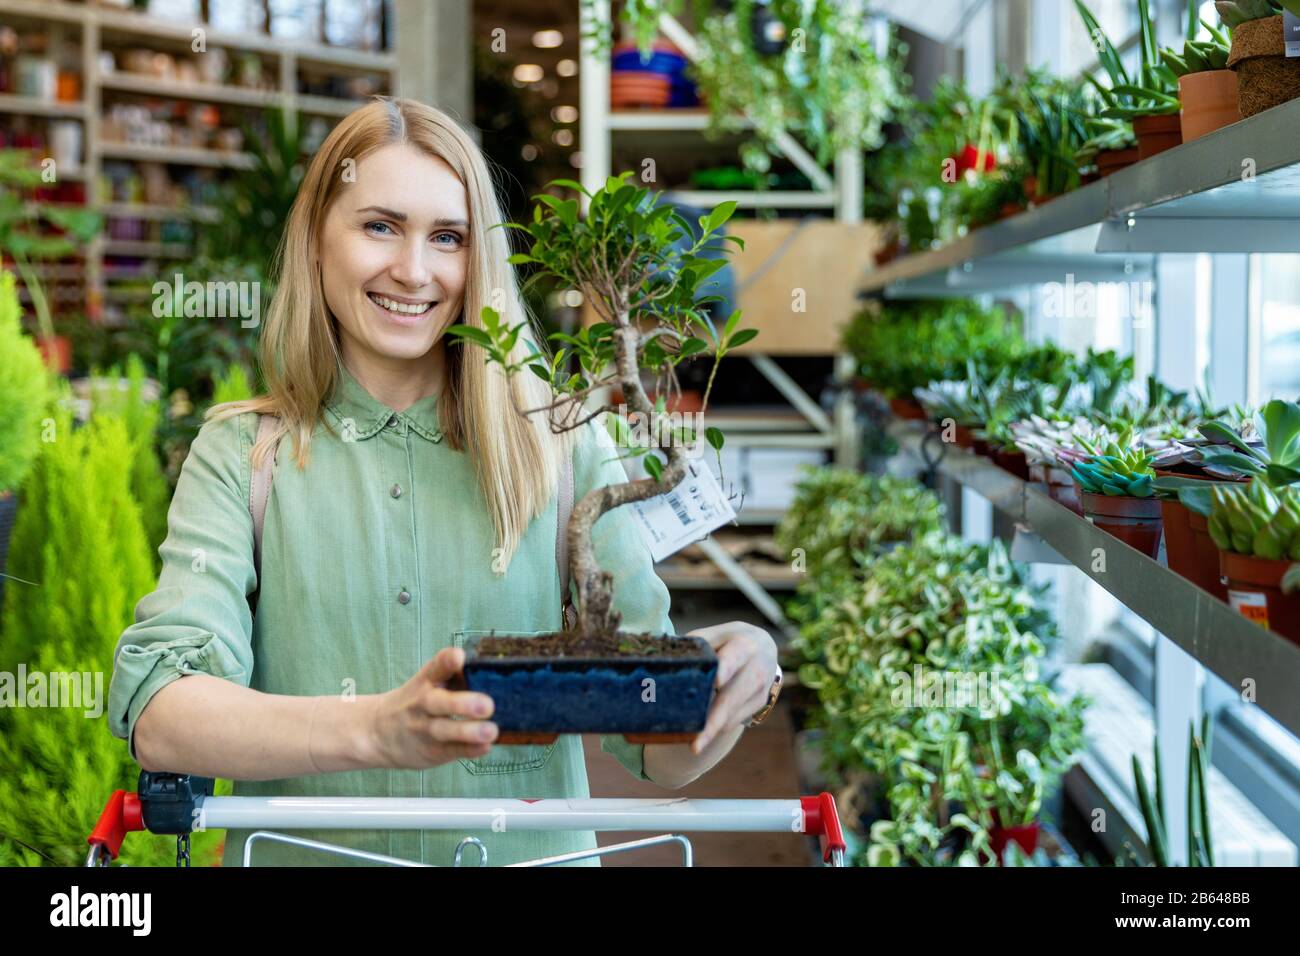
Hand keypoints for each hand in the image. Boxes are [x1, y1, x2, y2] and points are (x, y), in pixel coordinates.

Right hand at [363, 647, 498, 768]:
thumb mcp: (427, 684)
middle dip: (463, 704)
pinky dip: (469, 750)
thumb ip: (455, 678)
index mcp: (425, 681)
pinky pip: (451, 751)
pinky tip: (485, 747)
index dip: (447, 661)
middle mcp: (423, 704)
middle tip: (487, 705)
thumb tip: (496, 675)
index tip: (459, 657)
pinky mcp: (432, 751)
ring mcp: (426, 729)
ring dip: (468, 731)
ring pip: (444, 730)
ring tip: (491, 731)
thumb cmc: (416, 702)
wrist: (378, 733)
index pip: (435, 667)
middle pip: (439, 703)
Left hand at [688, 622, 778, 754]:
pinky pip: (733, 721)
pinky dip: (716, 728)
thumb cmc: (731, 640)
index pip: (733, 658)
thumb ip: (698, 645)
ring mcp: (760, 689)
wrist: (764, 648)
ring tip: (692, 742)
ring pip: (732, 716)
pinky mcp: (758, 704)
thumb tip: (667, 660)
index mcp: (745, 645)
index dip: (724, 669)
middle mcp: (757, 668)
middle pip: (731, 698)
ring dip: (711, 731)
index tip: (715, 682)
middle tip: (695, 745)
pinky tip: (701, 732)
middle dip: (713, 722)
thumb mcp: (717, 634)